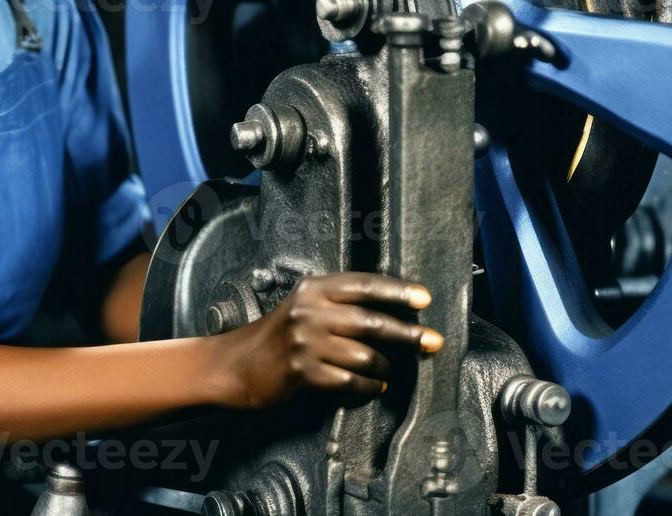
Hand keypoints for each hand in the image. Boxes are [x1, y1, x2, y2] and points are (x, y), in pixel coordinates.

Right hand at [211, 272, 442, 410]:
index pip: (363, 284)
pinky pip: (349, 382)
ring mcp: (305, 342)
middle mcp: (309, 311)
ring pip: (363, 355)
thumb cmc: (278, 335)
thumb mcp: (303, 306)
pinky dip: (368, 387)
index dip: (397, 290)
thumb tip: (391, 312)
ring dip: (384, 366)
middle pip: (370, 321)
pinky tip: (374, 387)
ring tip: (389, 370)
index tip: (423, 298)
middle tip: (432, 341)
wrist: (238, 364)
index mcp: (313, 289)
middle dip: (407, 333)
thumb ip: (338, 303)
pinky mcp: (301, 372)